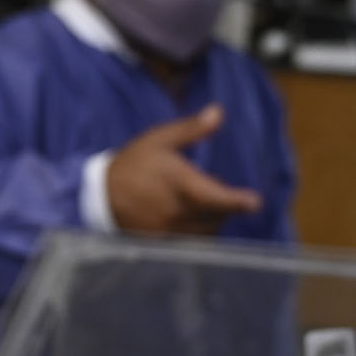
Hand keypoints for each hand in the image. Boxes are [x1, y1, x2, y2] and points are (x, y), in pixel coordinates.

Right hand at [106, 104, 262, 235]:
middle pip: (218, 215)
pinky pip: (194, 242)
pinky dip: (200, 231)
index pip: (214, 196)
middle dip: (224, 204)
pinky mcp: (165, 242)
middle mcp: (177, 211)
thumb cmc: (134, 163)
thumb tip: (219, 112)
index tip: (254, 202)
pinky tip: (191, 218)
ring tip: (197, 201)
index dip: (236, 201)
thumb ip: (192, 129)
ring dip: (214, 218)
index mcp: (179, 183)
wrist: (101, 194)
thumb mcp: (160, 139)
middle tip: (208, 188)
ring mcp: (171, 230)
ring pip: (208, 230)